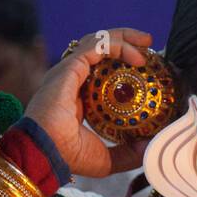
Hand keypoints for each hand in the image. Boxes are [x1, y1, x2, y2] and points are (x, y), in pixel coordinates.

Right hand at [24, 27, 153, 177]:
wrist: (47, 152)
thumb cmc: (68, 157)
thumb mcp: (107, 159)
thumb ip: (128, 153)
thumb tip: (149, 146)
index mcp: (76, 97)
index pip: (100, 70)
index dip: (121, 63)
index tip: (145, 67)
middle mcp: (71, 79)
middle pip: (99, 50)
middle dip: (126, 42)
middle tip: (149, 45)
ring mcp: (69, 71)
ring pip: (97, 41)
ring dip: (124, 37)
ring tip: (146, 41)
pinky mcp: (70, 66)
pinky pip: (97, 45)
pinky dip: (118, 45)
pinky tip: (137, 56)